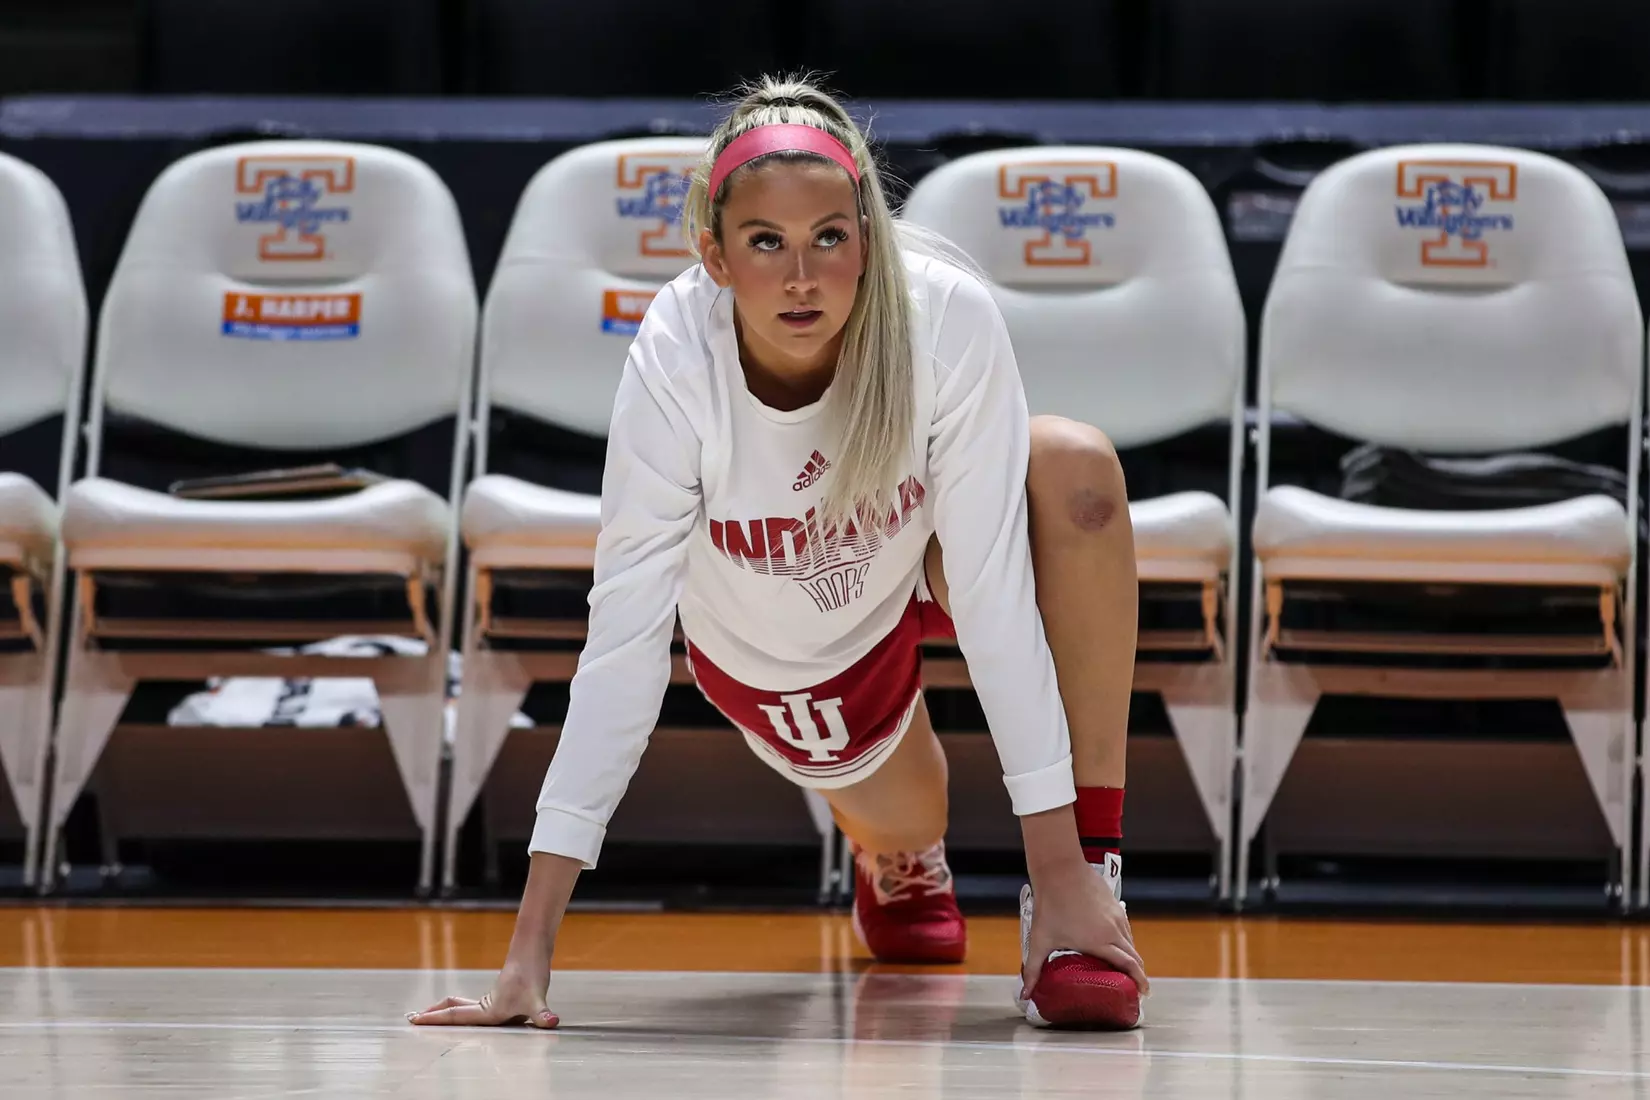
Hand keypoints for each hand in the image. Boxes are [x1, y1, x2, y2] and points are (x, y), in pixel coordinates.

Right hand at [407, 962, 558, 1028]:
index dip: (434, 1020)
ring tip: (432, 1016)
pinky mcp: (500, 996)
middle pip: (452, 1010)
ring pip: (461, 1007)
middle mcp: (486, 1007)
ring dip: (445, 1011)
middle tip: (412, 1019)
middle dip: (433, 1016)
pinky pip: (474, 1006)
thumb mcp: (537, 999)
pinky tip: (468, 1016)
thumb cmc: (532, 973)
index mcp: (488, 1011)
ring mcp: (492, 1000)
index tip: (413, 1020)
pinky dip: (462, 1010)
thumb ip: (542, 1014)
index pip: (454, 1016)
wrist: (532, 949)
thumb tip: (551, 1022)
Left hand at [1021, 858, 1149, 999]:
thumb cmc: (1049, 904)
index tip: (1143, 993)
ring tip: (1123, 968)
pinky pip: (1125, 927)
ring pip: (1131, 940)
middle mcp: (1113, 929)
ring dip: (1131, 956)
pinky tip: (1114, 943)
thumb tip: (1025, 994)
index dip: (1139, 981)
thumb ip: (1033, 970)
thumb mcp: (1040, 940)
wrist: (1059, 868)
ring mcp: (1116, 915)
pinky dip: (1125, 940)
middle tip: (1134, 987)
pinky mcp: (1114, 904)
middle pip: (1134, 956)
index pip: (1129, 966)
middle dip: (1138, 973)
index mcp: (1100, 941)